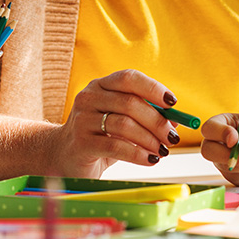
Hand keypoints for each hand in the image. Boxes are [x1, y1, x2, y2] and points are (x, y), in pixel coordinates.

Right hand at [45, 70, 183, 176]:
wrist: (63, 155)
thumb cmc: (100, 135)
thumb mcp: (122, 121)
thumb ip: (145, 115)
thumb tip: (176, 119)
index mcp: (101, 86)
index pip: (129, 78)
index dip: (153, 88)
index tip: (173, 103)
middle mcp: (89, 98)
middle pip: (130, 103)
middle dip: (157, 121)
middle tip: (172, 137)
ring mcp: (82, 119)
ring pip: (124, 125)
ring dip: (150, 139)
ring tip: (163, 151)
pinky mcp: (81, 143)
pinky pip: (115, 146)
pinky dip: (138, 154)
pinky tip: (150, 160)